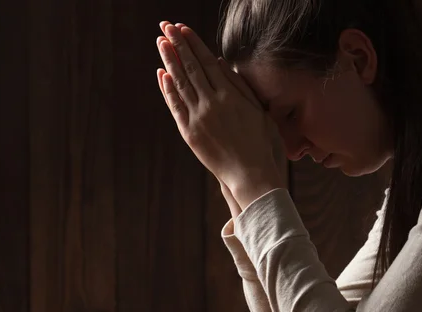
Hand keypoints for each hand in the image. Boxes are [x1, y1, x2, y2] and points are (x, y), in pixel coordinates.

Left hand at [156, 22, 283, 209]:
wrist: (249, 174)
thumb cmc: (260, 143)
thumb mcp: (257, 110)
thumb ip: (238, 86)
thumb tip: (220, 63)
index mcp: (230, 95)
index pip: (206, 62)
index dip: (193, 44)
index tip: (182, 29)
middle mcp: (212, 103)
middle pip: (190, 68)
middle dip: (177, 45)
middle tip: (165, 27)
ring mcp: (198, 118)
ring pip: (180, 84)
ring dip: (169, 62)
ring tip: (161, 43)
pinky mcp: (189, 132)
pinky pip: (175, 107)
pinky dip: (168, 90)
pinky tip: (162, 74)